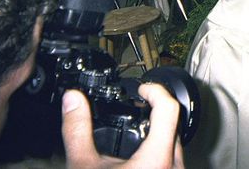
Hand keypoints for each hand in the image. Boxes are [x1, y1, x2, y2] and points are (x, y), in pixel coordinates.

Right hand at [61, 84, 183, 168]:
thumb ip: (77, 130)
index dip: (155, 91)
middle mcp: (174, 168)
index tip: (142, 88)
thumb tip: (73, 101)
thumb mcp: (83, 167)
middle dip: (155, 112)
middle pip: (174, 126)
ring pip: (175, 147)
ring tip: (136, 131)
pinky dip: (159, 153)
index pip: (169, 108)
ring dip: (158, 135)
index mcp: (157, 159)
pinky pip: (173, 163)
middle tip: (137, 105)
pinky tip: (138, 159)